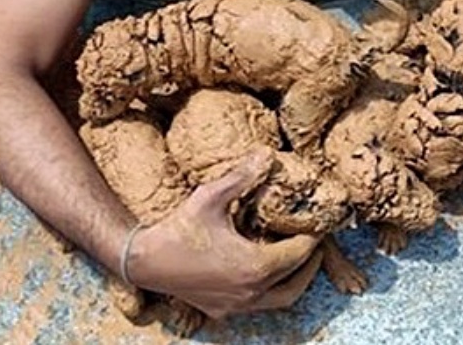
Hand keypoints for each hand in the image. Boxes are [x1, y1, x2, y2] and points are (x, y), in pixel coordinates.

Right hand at [125, 152, 322, 318]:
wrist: (142, 261)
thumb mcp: (210, 197)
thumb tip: (267, 154)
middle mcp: (249, 292)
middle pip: (296, 282)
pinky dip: (269, 290)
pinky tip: (264, 271)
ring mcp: (235, 305)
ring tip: (297, 259)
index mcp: (253, 266)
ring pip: (279, 299)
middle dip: (309, 264)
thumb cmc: (176, 229)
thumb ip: (242, 176)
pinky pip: (257, 304)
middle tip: (316, 244)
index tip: (320, 225)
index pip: (298, 254)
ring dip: (292, 281)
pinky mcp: (221, 310)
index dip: (312, 238)